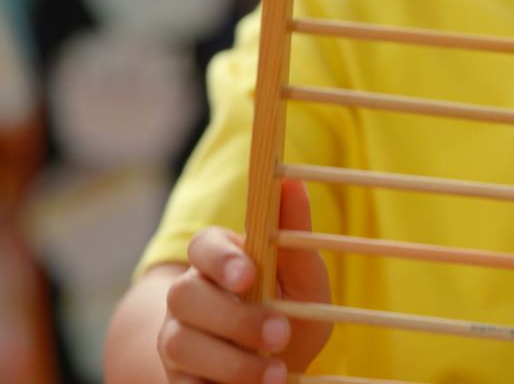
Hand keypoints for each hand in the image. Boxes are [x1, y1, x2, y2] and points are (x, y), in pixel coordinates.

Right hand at [158, 180, 331, 382]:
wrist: (275, 367)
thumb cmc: (292, 310)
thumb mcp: (304, 278)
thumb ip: (295, 235)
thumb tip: (292, 181)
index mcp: (218, 260)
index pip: (202, 246)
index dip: (222, 260)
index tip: (250, 276)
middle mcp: (188, 296)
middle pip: (186, 297)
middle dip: (235, 318)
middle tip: (281, 333)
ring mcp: (177, 338)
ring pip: (180, 344)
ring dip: (231, 362)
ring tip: (276, 374)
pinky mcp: (178, 379)